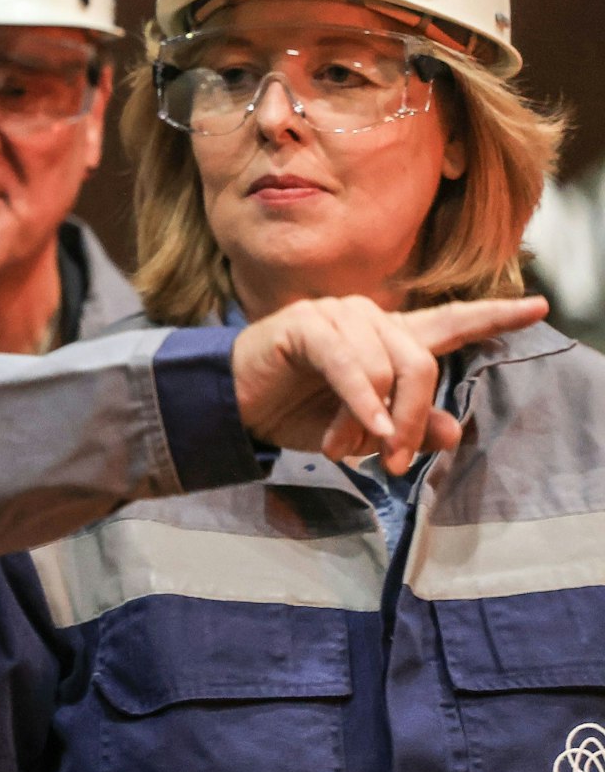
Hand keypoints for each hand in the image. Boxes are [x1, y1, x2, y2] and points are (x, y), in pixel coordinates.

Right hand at [232, 296, 547, 472]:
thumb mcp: (359, 430)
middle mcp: (369, 318)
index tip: (540, 309)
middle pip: (423, 362)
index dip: (494, 317)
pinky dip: (358, 401)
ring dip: (374, 419)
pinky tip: (352, 433)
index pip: (449, 323)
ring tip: (347, 450)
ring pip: (388, 366)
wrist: (231, 407)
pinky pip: (348, 364)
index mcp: (386, 339)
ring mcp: (338, 315)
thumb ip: (406, 427)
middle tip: (395, 462)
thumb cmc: (293, 413)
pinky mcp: (307, 325)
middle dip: (416, 417)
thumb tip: (453, 431)